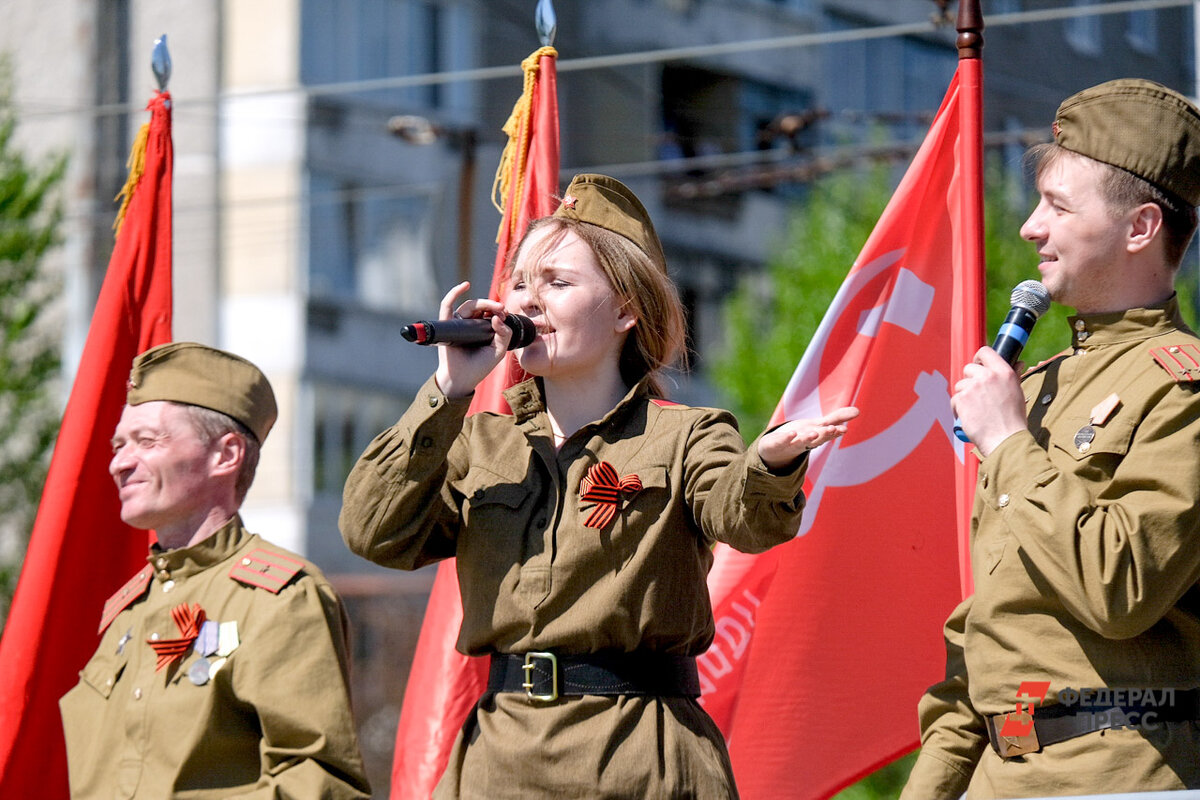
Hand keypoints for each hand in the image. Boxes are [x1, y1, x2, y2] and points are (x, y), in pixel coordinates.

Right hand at [432, 282, 511, 397]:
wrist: (462, 379)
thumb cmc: (479, 367)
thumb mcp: (498, 351)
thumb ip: (504, 335)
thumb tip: (497, 317)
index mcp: (482, 329)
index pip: (490, 313)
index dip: (498, 310)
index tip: (506, 312)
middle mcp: (469, 324)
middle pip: (480, 307)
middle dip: (492, 305)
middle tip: (502, 308)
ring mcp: (458, 324)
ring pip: (469, 306)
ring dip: (482, 303)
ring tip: (493, 307)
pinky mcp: (446, 325)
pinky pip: (447, 305)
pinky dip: (454, 293)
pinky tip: (465, 285)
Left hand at [758, 406, 858, 470]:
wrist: (775, 450)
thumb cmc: (800, 436)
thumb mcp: (818, 425)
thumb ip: (837, 419)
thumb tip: (859, 411)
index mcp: (816, 437)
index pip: (827, 434)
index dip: (834, 432)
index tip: (843, 429)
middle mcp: (805, 442)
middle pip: (816, 439)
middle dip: (824, 435)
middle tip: (833, 430)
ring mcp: (790, 444)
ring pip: (801, 442)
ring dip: (808, 438)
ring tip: (814, 433)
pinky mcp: (776, 443)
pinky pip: (781, 441)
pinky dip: (786, 439)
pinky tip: (791, 434)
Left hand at [952, 346, 1027, 456]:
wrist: (1005, 439)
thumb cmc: (1013, 419)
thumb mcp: (1017, 392)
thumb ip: (1013, 375)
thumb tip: (1019, 362)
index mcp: (1003, 372)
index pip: (986, 351)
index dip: (979, 358)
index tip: (978, 365)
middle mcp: (987, 376)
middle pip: (968, 368)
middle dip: (970, 380)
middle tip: (977, 394)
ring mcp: (973, 387)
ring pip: (960, 385)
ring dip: (964, 396)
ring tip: (976, 409)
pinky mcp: (962, 399)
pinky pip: (954, 399)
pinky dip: (958, 408)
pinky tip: (969, 416)